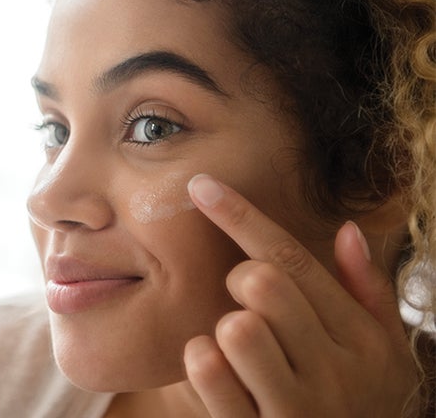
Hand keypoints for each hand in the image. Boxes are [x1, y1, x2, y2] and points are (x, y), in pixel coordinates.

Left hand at [182, 174, 419, 417]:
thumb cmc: (354, 406)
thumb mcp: (379, 356)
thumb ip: (366, 294)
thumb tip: (349, 229)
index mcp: (362, 341)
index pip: (293, 260)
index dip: (241, 216)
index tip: (200, 185)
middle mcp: (335, 372)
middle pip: (262, 282)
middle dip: (240, 282)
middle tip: (244, 304)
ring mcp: (297, 408)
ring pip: (237, 325)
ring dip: (224, 328)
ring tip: (238, 348)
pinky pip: (209, 370)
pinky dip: (201, 361)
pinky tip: (217, 371)